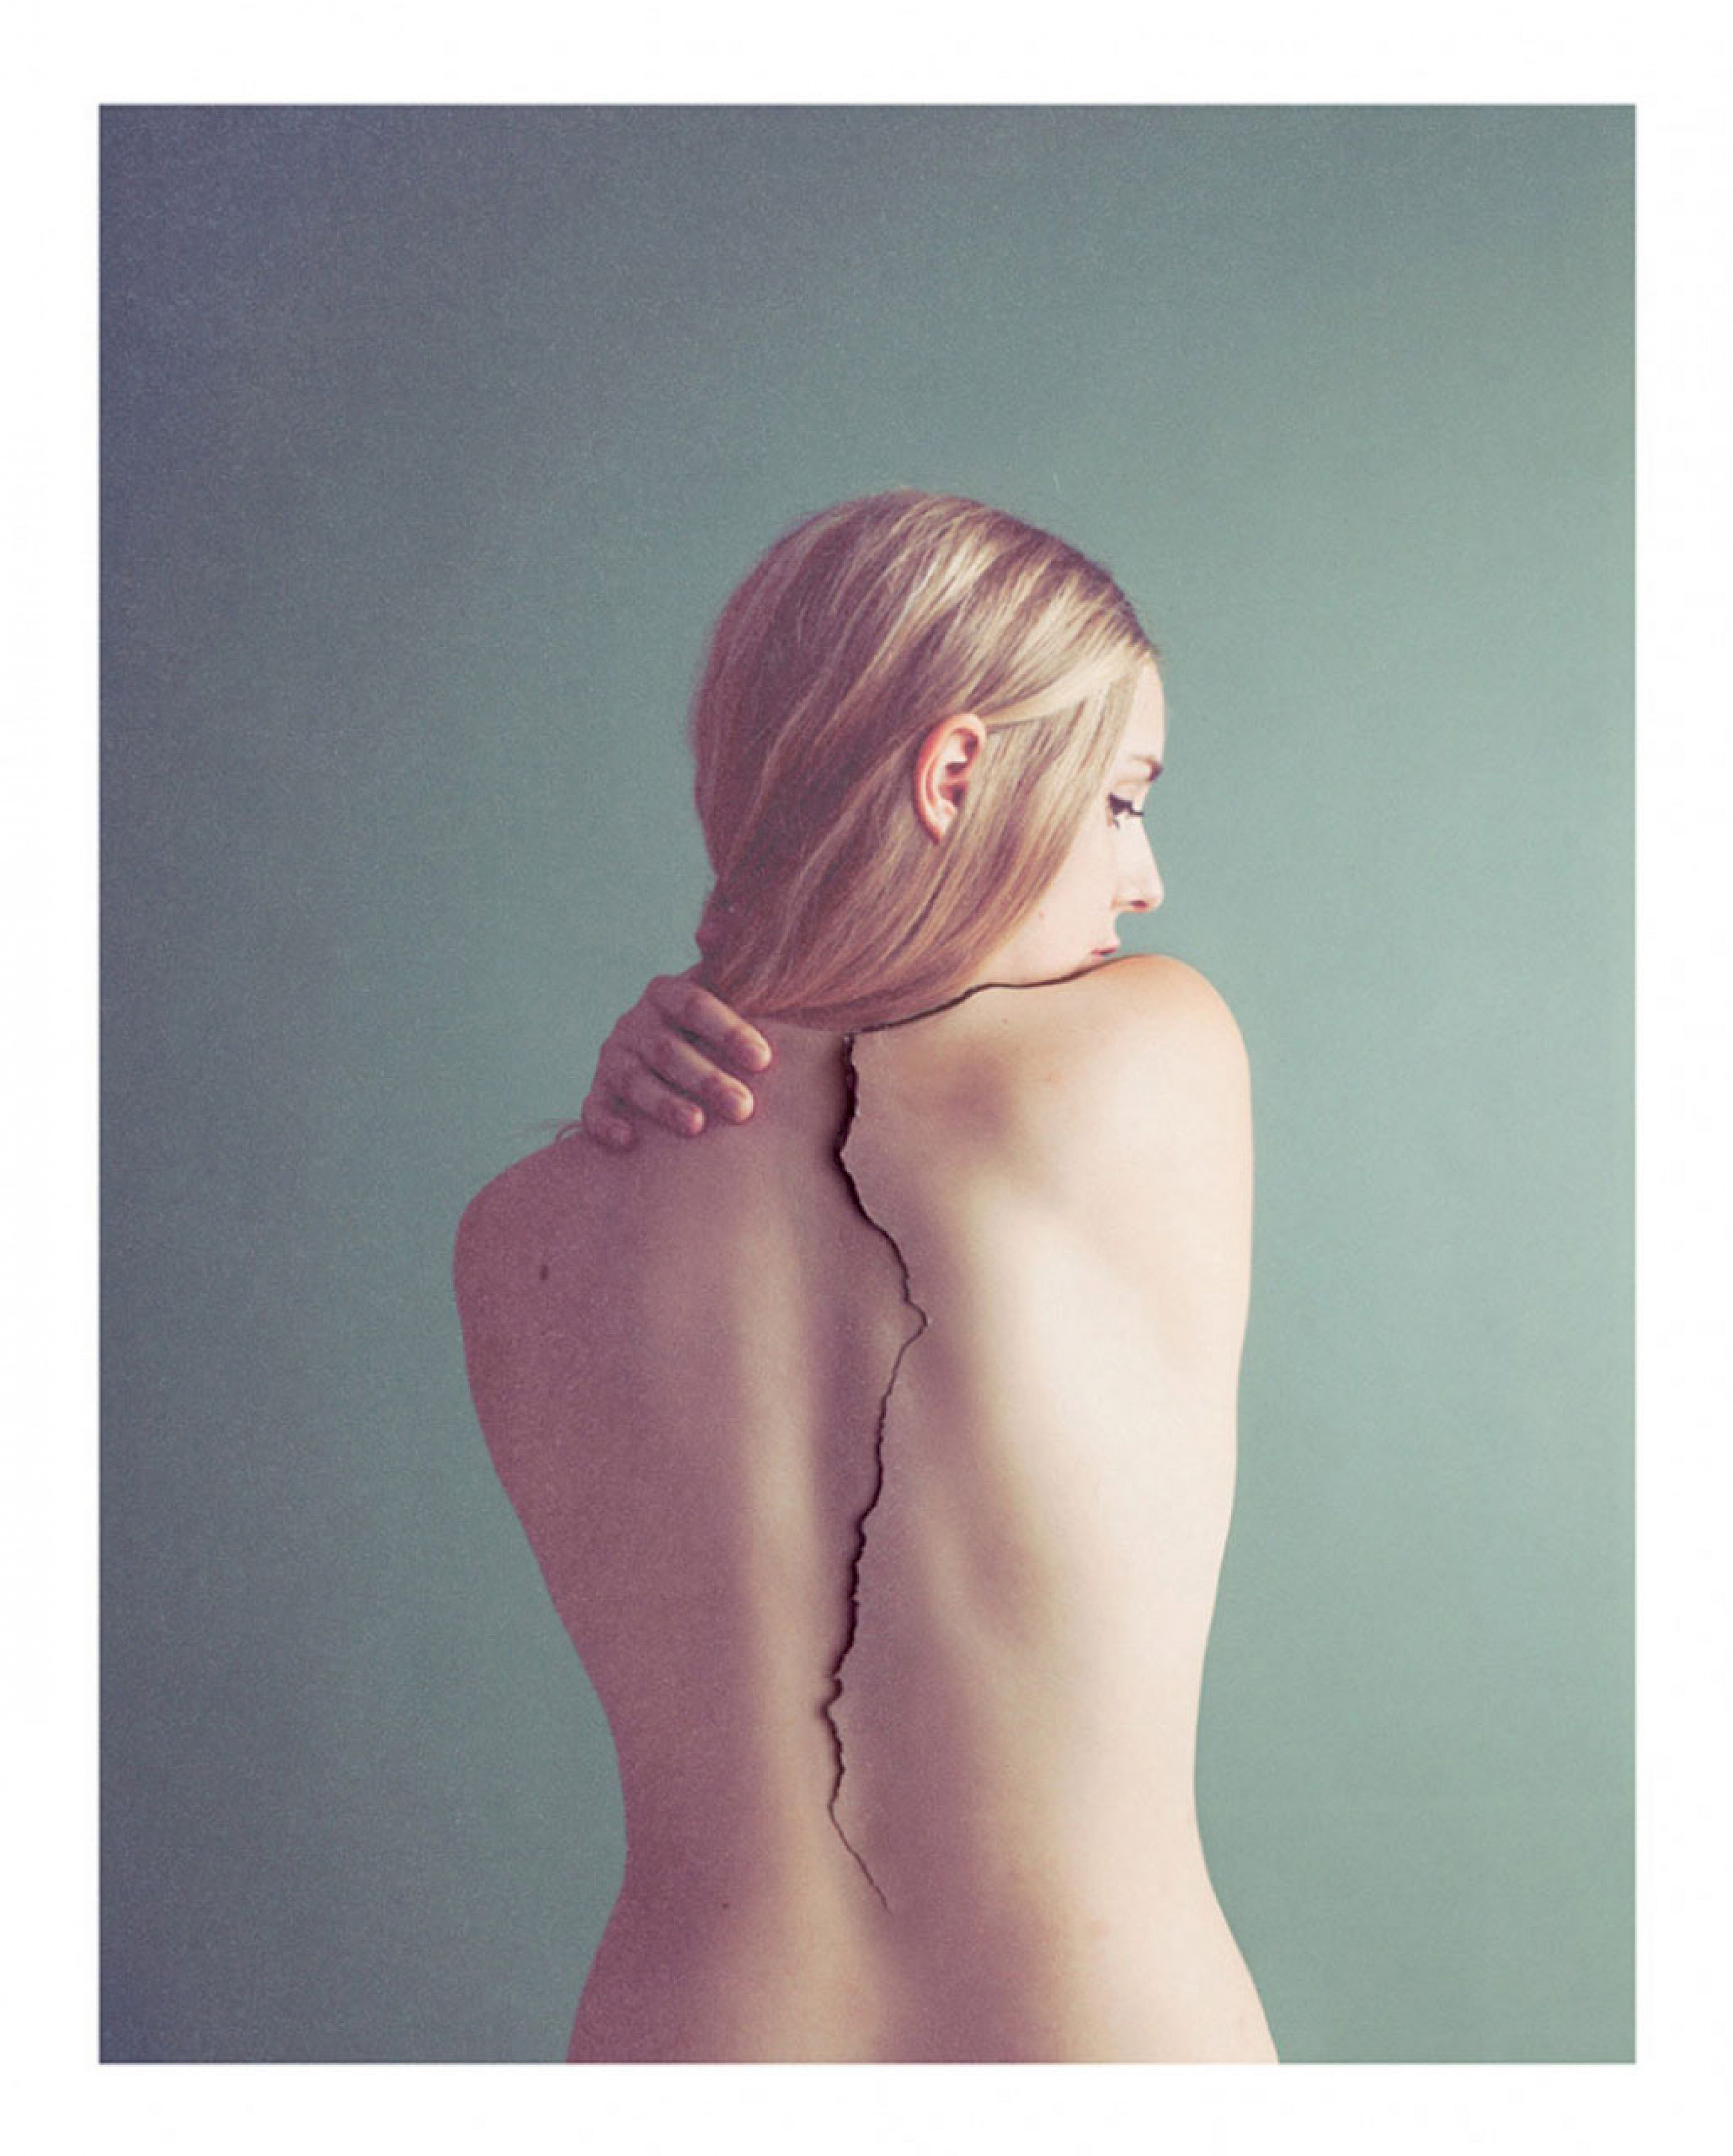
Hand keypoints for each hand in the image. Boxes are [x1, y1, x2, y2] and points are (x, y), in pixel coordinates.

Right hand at [578, 970, 771, 1150]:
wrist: (671, 1058)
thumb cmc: (712, 1028)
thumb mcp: (724, 991)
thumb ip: (729, 964)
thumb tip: (714, 932)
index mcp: (666, 993)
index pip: (695, 1004)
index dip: (728, 1030)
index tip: (764, 1059)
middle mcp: (634, 1022)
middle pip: (668, 1050)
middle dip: (707, 1079)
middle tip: (744, 1108)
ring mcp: (613, 1058)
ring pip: (634, 1080)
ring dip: (664, 1104)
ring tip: (696, 1127)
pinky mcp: (598, 1093)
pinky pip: (594, 1109)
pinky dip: (607, 1125)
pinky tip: (629, 1141)